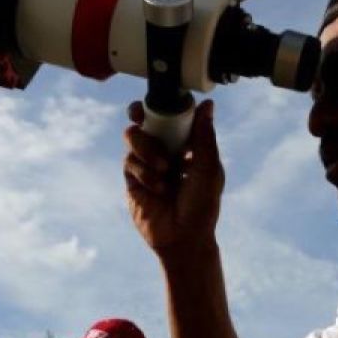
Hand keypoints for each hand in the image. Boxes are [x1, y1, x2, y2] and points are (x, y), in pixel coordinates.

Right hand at [123, 99, 223, 256]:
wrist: (183, 238)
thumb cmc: (202, 206)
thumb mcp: (207, 169)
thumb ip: (204, 137)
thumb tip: (207, 105)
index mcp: (185, 146)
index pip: (170, 117)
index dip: (162, 105)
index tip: (159, 99)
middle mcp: (164, 151)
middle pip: (144, 122)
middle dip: (141, 117)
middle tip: (140, 116)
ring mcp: (146, 164)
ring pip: (134, 139)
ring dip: (148, 149)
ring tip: (164, 168)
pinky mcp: (133, 180)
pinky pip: (130, 163)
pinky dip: (145, 173)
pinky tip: (158, 188)